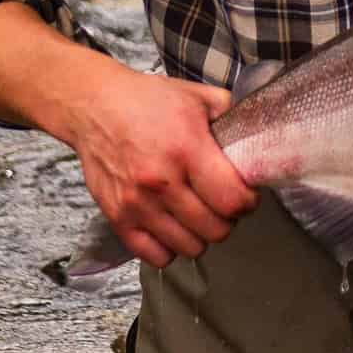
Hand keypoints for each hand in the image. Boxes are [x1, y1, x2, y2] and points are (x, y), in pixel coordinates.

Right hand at [53, 60, 254, 269]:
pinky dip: (170, 247)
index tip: (246, 196)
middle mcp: (161, 182)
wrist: (94, 107)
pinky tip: (173, 226)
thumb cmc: (146, 102)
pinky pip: (156, 256)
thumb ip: (232, 117)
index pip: (233, 201)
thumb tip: (257, 137)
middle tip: (221, 203)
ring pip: (190, 248)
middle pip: (215, 230)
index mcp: (186, 149)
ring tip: (198, 214)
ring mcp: (136, 204)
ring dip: (201, 235)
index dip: (248, 202)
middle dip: (227, 219)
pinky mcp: (117, 218)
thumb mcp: (197, 96)